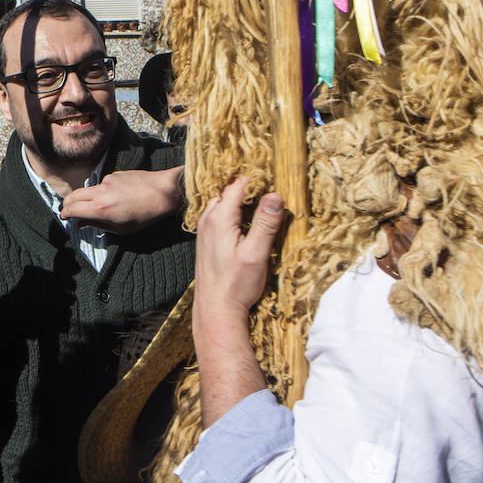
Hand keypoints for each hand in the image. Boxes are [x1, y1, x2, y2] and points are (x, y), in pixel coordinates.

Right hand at [60, 166, 184, 232]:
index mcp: (101, 209)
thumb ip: (98, 225)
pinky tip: (117, 198)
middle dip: (67, 203)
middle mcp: (101, 192)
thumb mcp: (121, 229)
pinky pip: (103, 184)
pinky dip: (103, 192)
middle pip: (74, 195)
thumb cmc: (145, 215)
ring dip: (87, 198)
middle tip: (68, 210)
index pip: (72, 209)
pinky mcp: (115, 174)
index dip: (65, 213)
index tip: (65, 217)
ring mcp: (108, 181)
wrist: (164, 192)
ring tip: (98, 208)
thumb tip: (81, 223)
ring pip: (89, 189)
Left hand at [192, 176, 284, 425]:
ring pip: (225, 201)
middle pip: (229, 189)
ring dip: (243, 197)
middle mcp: (208, 218)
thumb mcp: (256, 254)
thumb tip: (275, 195)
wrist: (215, 309)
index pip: (239, 184)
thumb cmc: (236, 285)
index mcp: (219, 218)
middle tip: (273, 182)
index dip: (258, 177)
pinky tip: (250, 217)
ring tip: (265, 197)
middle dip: (250, 184)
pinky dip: (236, 210)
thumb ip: (266, 224)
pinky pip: (221, 213)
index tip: (277, 173)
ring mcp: (205, 228)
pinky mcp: (208, 238)